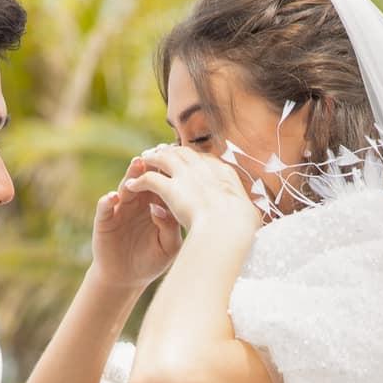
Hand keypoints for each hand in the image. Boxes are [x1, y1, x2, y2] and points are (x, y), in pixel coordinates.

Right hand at [90, 166, 182, 291]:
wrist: (127, 278)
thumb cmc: (152, 260)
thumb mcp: (169, 246)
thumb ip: (170, 227)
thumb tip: (162, 208)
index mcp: (157, 204)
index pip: (165, 183)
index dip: (170, 172)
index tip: (180, 160)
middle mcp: (139, 202)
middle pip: (146, 179)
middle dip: (151, 165)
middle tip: (158, 153)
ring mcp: (120, 209)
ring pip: (126, 187)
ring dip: (131, 175)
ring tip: (137, 164)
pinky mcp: (105, 220)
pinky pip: (105, 207)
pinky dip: (107, 201)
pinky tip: (113, 197)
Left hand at [119, 144, 261, 235]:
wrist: (229, 230)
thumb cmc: (243, 230)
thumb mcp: (249, 217)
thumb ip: (245, 213)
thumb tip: (250, 217)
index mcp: (225, 175)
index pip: (208, 161)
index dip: (196, 160)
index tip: (190, 163)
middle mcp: (205, 170)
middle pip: (185, 153)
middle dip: (172, 151)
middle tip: (162, 152)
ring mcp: (187, 176)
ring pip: (165, 159)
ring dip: (153, 158)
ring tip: (143, 161)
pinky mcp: (171, 188)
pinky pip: (150, 179)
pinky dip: (140, 180)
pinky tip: (132, 185)